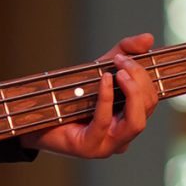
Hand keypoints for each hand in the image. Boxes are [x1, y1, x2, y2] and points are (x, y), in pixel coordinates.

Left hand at [32, 32, 156, 159]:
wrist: (34, 119)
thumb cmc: (69, 97)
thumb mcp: (98, 70)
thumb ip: (123, 52)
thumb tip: (149, 38)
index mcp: (127, 121)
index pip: (151, 100)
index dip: (144, 76)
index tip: (126, 57)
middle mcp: (122, 137)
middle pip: (147, 108)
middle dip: (139, 80)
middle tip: (122, 61)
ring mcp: (107, 146)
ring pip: (136, 122)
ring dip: (132, 92)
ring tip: (118, 71)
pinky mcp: (88, 148)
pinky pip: (104, 122)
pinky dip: (106, 98)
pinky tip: (104, 80)